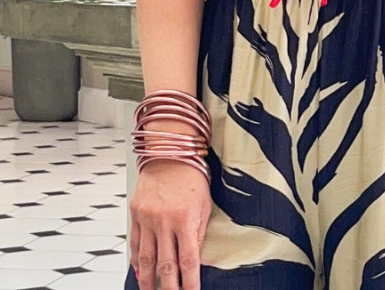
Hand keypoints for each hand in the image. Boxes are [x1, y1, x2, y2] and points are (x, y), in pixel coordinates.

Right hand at [129, 160, 211, 289]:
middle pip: (166, 265)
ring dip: (148, 281)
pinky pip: (135, 243)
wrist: (168, 154)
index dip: (189, 282)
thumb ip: (197, 233)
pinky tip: (140, 271)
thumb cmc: (190, 177)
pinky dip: (137, 260)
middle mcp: (164, 220)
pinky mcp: (135, 214)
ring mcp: (147, 218)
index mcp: (185, 219)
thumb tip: (193, 259)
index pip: (188, 260)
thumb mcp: (203, 205)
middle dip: (169, 288)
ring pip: (146, 259)